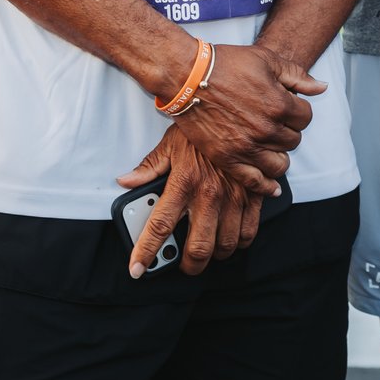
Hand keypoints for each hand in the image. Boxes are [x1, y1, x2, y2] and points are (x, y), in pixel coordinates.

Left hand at [115, 126, 263, 276]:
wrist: (239, 111)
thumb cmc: (202, 128)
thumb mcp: (170, 144)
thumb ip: (148, 168)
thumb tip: (126, 181)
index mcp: (183, 182)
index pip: (159, 226)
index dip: (146, 252)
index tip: (138, 269)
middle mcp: (209, 194)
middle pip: (197, 248)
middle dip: (189, 266)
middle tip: (184, 265)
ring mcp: (234, 197)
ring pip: (225, 245)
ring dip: (215, 254)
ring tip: (208, 250)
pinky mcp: (254, 196)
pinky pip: (248, 232)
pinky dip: (239, 242)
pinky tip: (231, 237)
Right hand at [174, 41, 324, 193]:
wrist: (187, 76)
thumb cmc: (225, 64)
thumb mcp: (267, 60)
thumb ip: (297, 76)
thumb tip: (321, 88)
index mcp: (279, 104)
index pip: (306, 118)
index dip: (298, 111)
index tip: (287, 107)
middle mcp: (266, 129)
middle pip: (293, 140)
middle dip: (287, 130)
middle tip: (273, 122)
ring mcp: (247, 146)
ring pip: (280, 164)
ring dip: (279, 155)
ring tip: (271, 146)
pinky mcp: (228, 158)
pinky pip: (255, 181)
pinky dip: (267, 187)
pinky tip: (273, 188)